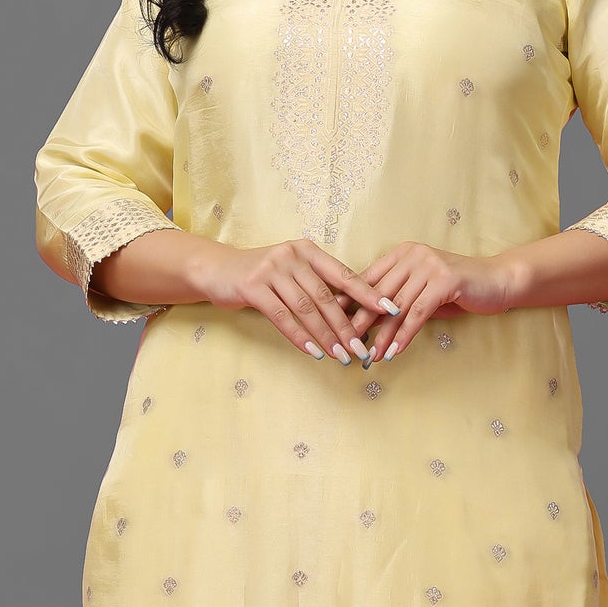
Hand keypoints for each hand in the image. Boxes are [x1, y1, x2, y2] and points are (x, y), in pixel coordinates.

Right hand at [203, 236, 404, 362]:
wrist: (217, 269)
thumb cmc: (261, 275)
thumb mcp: (291, 272)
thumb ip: (317, 286)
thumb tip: (353, 313)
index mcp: (308, 250)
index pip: (344, 274)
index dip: (368, 293)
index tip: (390, 310)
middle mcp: (292, 255)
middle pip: (327, 296)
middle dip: (347, 326)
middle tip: (363, 349)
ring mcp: (271, 269)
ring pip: (306, 308)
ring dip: (326, 336)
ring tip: (341, 356)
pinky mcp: (253, 287)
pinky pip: (282, 316)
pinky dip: (300, 337)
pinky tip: (314, 352)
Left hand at [336, 244, 514, 361]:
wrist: (498, 282)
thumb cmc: (458, 291)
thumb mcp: (422, 293)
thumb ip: (396, 301)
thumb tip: (364, 322)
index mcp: (402, 253)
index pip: (368, 278)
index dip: (349, 302)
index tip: (331, 323)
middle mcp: (413, 255)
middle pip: (378, 292)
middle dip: (360, 321)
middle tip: (344, 344)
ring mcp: (429, 265)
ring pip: (397, 306)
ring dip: (381, 334)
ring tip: (368, 355)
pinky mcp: (445, 281)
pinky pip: (418, 313)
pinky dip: (404, 335)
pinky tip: (394, 351)